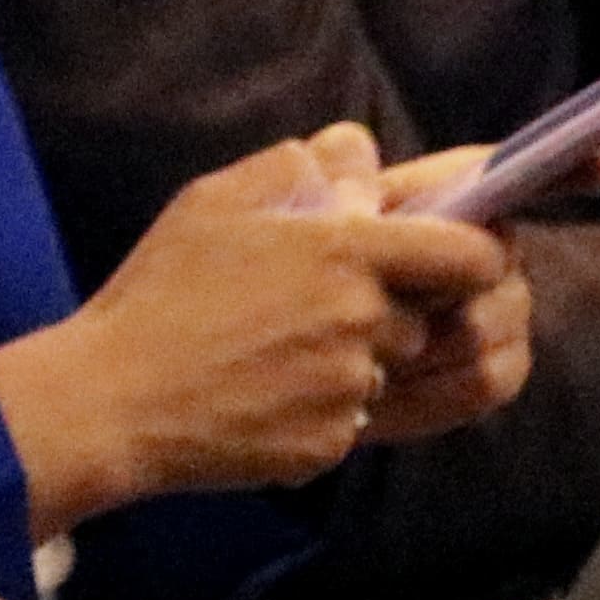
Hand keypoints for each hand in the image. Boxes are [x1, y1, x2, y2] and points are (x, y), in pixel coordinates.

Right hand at [0, 130, 513, 519]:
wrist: (117, 399)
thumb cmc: (163, 290)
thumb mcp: (216, 200)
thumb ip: (300, 167)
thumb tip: (361, 153)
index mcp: (345, 254)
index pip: (471, 254)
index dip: (482, 250)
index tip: (463, 249)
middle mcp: (364, 324)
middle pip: (433, 314)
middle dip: (400, 303)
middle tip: (328, 295)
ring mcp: (352, 391)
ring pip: (393, 366)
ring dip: (361, 353)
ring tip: (283, 342)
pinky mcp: (334, 445)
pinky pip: (358, 415)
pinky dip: (327, 401)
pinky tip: (268, 384)